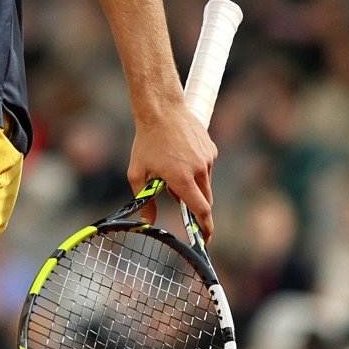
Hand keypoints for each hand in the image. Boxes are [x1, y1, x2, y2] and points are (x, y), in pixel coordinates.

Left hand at [127, 103, 217, 241]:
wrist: (162, 109)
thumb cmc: (146, 141)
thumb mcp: (137, 173)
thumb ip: (144, 200)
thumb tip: (148, 221)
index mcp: (181, 178)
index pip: (201, 210)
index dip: (205, 228)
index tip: (205, 239)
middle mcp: (198, 170)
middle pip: (205, 200)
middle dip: (196, 206)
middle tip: (177, 198)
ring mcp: (207, 159)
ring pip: (205, 183)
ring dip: (193, 185)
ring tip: (172, 169)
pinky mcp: (211, 149)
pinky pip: (206, 168)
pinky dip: (196, 170)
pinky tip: (181, 156)